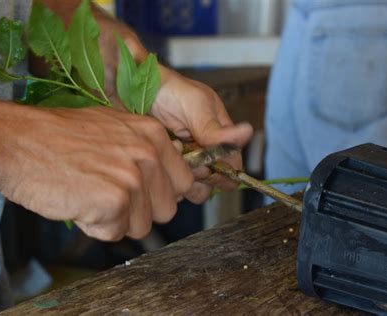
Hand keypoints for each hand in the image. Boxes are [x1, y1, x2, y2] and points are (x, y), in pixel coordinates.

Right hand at [0, 90, 192, 240]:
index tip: (141, 195)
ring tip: (88, 195)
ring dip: (116, 220)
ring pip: (142, 226)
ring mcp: (133, 178)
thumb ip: (144, 150)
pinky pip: (115, 233)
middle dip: (139, 211)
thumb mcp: (112, 128)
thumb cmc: (57, 137)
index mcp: (153, 135)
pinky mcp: (114, 201)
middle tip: (107, 195)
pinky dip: (94, 226)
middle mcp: (149, 154)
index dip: (160, 194)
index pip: (183, 182)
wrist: (17, 141)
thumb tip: (167, 176)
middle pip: (167, 209)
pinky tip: (77, 203)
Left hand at [151, 68, 252, 202]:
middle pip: (216, 179)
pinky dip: (172, 178)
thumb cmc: (172, 91)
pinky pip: (177, 182)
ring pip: (196, 184)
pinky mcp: (170, 164)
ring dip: (188, 179)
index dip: (224, 170)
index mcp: (221, 135)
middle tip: (191, 164)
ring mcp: (188, 158)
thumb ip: (216, 129)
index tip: (209, 166)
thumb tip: (247, 133)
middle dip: (205, 176)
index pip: (232, 164)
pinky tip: (164, 162)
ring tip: (176, 161)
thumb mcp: (196, 107)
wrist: (139, 90)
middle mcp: (206, 150)